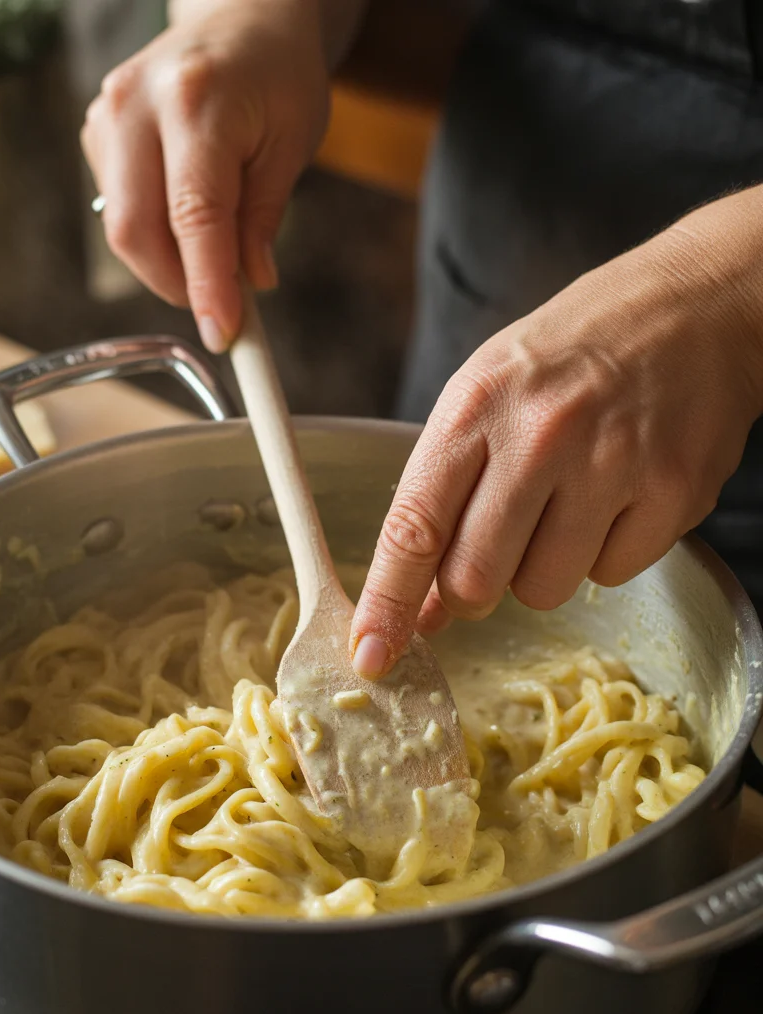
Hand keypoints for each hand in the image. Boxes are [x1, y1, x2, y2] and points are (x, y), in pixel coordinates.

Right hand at [81, 0, 330, 352]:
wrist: (240, 18)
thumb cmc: (277, 76)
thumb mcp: (293, 143)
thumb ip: (264, 218)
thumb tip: (249, 287)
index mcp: (196, 102)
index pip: (194, 217)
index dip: (206, 286)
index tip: (222, 334)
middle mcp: (137, 104)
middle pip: (134, 230)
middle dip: (176, 285)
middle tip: (220, 305)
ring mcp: (108, 115)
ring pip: (121, 227)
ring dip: (167, 263)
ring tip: (214, 254)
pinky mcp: (97, 131)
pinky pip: (117, 209)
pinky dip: (153, 235)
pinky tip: (186, 220)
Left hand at [351, 187, 762, 678]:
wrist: (692, 306)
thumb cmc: (572, 355)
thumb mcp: (484, 397)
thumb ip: (443, 498)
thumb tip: (420, 608)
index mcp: (476, 408)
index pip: (414, 528)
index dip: (387, 602)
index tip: (373, 655)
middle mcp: (541, 437)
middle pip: (476, 580)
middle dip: (470, 590)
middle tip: (491, 552)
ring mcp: (613, 465)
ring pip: (543, 590)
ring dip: (542, 568)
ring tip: (566, 500)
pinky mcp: (675, 491)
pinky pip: (611, 576)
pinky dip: (604, 553)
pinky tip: (616, 495)